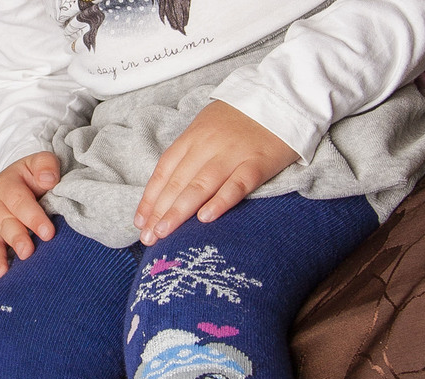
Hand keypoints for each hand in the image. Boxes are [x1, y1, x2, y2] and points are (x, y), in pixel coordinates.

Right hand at [0, 152, 59, 282]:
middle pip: (3, 224)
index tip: (48, 233)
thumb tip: (49, 179)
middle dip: (15, 239)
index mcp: (6, 186)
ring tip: (3, 274)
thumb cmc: (31, 179)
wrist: (13, 185)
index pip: (19, 201)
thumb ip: (45, 165)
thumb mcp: (38, 164)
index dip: (33, 217)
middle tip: (27, 253)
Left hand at [134, 100, 298, 243]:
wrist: (284, 95)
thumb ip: (191, 154)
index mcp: (194, 136)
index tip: (140, 221)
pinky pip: (237, 184)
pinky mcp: (258, 163)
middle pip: (179, 181)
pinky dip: (220, 201)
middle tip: (148, 237)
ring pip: (201, 185)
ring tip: (164, 232)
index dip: (150, 197)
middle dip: (159, 211)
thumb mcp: (209, 127)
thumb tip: (169, 188)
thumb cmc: (243, 118)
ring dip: (179, 211)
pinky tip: (205, 218)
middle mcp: (209, 145)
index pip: (165, 170)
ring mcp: (234, 153)